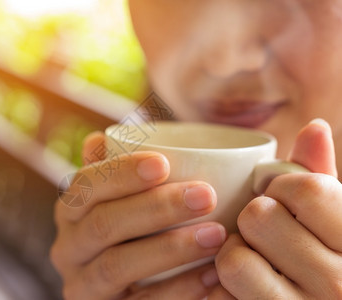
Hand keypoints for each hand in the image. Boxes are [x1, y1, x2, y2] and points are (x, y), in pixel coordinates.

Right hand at [50, 132, 226, 299]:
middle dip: (155, 208)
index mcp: (71, 211)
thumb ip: (112, 172)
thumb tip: (97, 140)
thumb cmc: (132, 228)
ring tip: (216, 235)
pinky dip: (178, 290)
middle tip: (205, 196)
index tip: (164, 164)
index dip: (121, 173)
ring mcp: (83, 286)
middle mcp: (68, 248)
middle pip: (103, 225)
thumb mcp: (119, 198)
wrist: (134, 284)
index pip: (86, 185)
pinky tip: (212, 275)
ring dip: (169, 249)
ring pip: (116, 266)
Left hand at [214, 119, 341, 298]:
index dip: (282, 186)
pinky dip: (224, 289)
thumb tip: (313, 127)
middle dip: (255, 219)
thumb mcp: (337, 221)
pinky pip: (220, 296)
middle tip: (268, 234)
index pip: (307, 188)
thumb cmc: (329, 262)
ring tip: (256, 261)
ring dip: (236, 254)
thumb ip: (323, 176)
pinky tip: (245, 289)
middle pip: (260, 217)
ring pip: (235, 258)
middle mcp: (340, 283)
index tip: (284, 198)